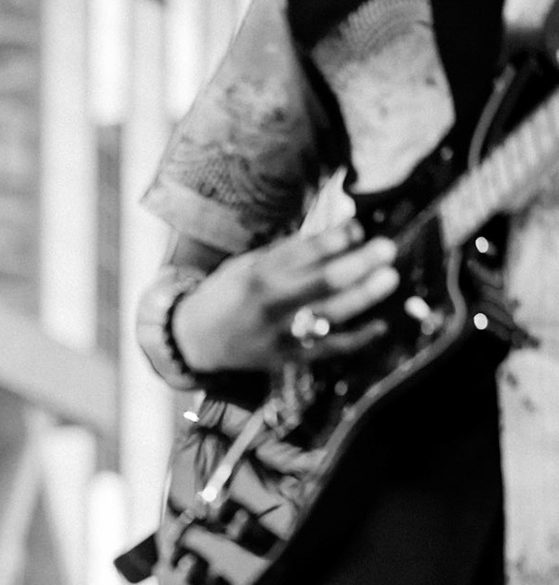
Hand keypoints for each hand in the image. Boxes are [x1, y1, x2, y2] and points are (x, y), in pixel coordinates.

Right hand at [171, 220, 399, 371]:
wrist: (195, 341)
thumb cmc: (223, 296)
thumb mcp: (244, 266)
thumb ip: (285, 253)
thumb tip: (333, 233)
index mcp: (258, 275)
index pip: (307, 251)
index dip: (338, 237)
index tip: (358, 227)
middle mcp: (271, 304)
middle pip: (327, 280)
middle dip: (361, 261)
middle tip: (386, 248)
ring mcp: (280, 333)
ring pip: (333, 313)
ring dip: (365, 295)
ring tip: (388, 278)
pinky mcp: (287, 357)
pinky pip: (329, 349)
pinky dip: (358, 339)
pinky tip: (380, 325)